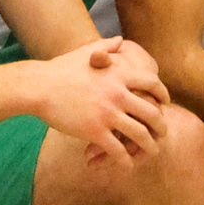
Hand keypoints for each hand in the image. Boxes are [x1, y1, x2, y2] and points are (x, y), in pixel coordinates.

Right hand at [28, 36, 169, 160]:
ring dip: (149, 146)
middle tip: (163, 133)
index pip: (152, 84)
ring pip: (140, 135)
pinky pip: (118, 150)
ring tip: (151, 152)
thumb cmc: (60, 69)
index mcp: (119, 74)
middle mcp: (118, 94)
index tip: (165, 105)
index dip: (162, 95)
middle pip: (152, 113)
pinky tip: (127, 165)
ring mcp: (107, 114)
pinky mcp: (94, 132)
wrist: (38, 87)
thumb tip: (120, 39)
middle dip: (161, 126)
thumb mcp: (86, 52)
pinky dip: (126, 160)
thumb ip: (107, 46)